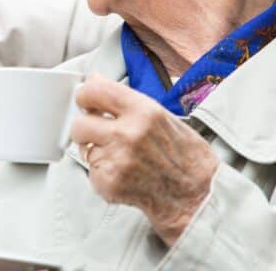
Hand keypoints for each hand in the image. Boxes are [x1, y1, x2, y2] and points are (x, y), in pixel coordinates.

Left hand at [69, 74, 218, 246]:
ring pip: (84, 149)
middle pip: (79, 123)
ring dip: (95, 152)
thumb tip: (95, 81)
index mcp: (144, 111)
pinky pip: (91, 171)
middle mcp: (129, 134)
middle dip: (85, 128)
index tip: (85, 100)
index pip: (94, 91)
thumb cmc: (183, 154)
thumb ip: (126, 99)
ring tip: (120, 156)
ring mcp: (118, 160)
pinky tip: (123, 173)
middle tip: (97, 132)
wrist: (196, 195)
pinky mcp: (110, 183)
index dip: (85, 95)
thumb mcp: (161, 116)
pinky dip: (102, 173)